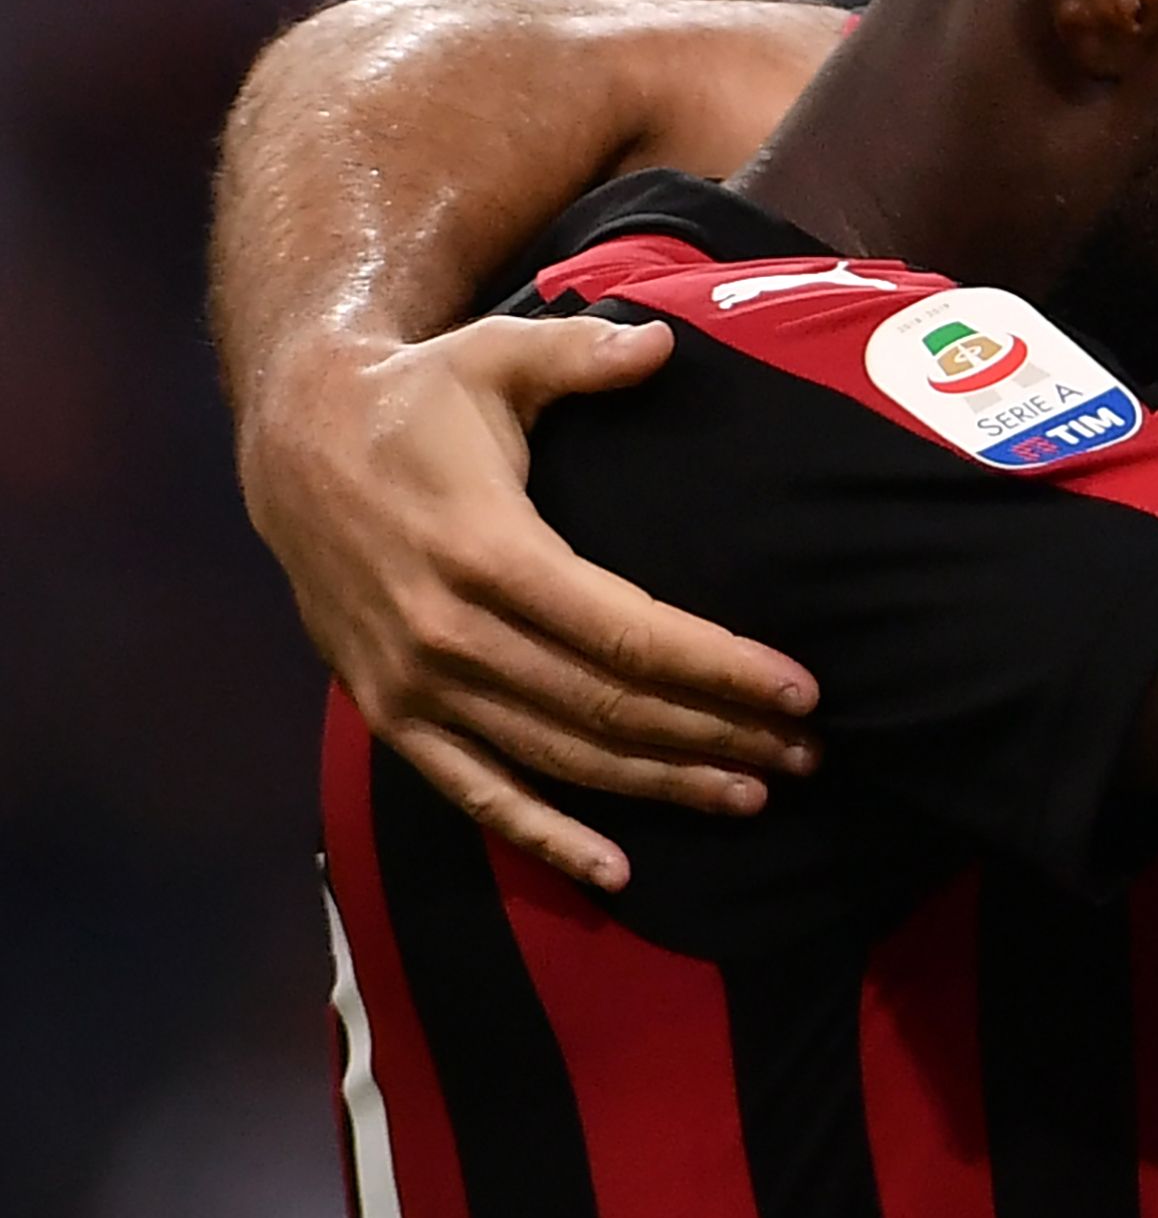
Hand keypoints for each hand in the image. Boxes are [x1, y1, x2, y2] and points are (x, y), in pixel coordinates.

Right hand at [241, 315, 818, 889]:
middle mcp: (449, 634)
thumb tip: (663, 345)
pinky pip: (475, 794)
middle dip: (716, 736)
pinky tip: (617, 872)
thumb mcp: (496, 355)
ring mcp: (413, 687)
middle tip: (807, 755)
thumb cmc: (416, 399)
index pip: (628, 633)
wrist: (290, 445)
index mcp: (487, 553)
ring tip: (752, 794)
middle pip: (609, 707)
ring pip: (560, 758)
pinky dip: (545, 839)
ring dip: (660, 786)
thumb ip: (583, 353)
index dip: (721, 669)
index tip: (801, 692)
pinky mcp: (389, 715)